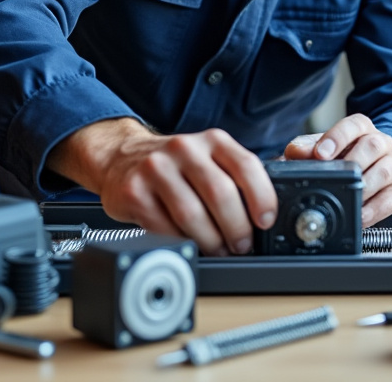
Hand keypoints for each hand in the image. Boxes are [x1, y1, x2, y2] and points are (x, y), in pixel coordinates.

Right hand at [47, 117, 276, 255]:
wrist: (121, 157)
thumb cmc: (176, 166)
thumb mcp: (210, 159)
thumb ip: (237, 177)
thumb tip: (270, 211)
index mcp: (213, 140)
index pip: (246, 165)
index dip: (262, 197)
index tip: (266, 221)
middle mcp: (185, 149)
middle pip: (220, 194)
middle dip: (237, 228)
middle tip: (242, 245)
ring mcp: (156, 169)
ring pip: (192, 215)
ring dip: (211, 241)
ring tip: (219, 250)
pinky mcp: (134, 192)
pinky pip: (164, 227)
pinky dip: (181, 242)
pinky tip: (189, 245)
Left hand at [282, 114, 391, 226]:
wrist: (373, 168)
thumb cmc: (344, 157)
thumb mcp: (322, 148)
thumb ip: (306, 148)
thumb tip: (295, 152)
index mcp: (361, 129)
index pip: (354, 125)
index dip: (338, 137)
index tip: (321, 153)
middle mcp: (381, 144)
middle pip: (373, 146)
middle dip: (352, 163)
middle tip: (336, 178)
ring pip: (386, 171)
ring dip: (364, 187)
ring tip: (347, 198)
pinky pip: (391, 200)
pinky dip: (374, 210)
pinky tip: (360, 215)